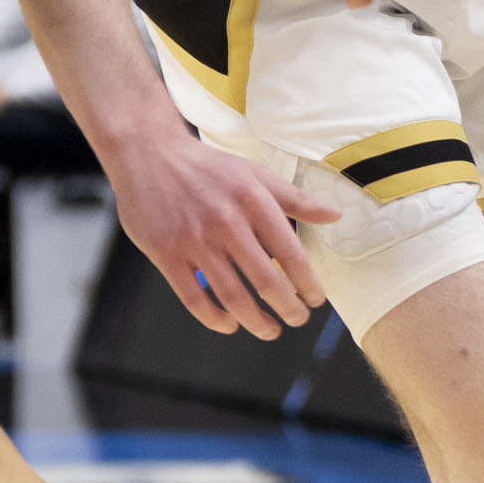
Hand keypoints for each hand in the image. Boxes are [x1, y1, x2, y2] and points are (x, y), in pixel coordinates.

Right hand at [106, 124, 334, 339]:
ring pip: (232, 296)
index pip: (291, 254)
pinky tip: (229, 324)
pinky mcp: (166, 254)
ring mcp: (194, 240)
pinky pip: (194, 299)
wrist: (148, 153)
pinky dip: (215, 319)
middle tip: (296, 319)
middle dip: (288, 309)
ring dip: (256, 322)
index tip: (316, 300)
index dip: (308, 284)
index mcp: (253, 201)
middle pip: (266, 281)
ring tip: (270, 329)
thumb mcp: (255, 174)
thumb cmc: (207, 166)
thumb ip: (295, 199)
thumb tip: (335, 215)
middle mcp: (225, 222)